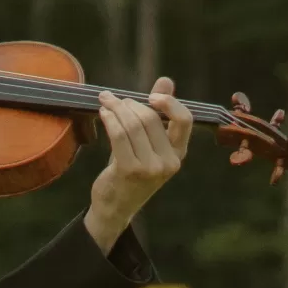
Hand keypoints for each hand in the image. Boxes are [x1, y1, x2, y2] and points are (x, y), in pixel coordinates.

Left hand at [85, 77, 193, 252]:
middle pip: (151, 118)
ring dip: (116, 108)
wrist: (115, 207)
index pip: (185, 120)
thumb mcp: (147, 144)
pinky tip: (103, 112)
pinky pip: (119, 135)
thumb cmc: (131, 172)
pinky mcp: (129, 170)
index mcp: (179, 154)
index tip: (151, 95)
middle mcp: (169, 162)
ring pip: (133, 125)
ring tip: (106, 102)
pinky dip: (110, 119)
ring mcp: (150, 168)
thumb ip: (158, 113)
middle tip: (115, 99)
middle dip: (130, 104)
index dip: (169, 102)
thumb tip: (166, 80)